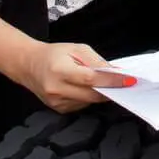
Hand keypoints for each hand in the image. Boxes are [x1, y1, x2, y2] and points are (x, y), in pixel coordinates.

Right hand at [15, 41, 133, 111]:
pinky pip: (81, 105)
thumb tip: (116, 72)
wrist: (29, 65)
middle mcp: (56, 89)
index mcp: (60, 70)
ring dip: (99, 93)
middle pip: (91, 94)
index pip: (91, 79)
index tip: (128, 80)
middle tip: (124, 83)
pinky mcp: (58, 109)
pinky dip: (88, 97)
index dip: (111, 81)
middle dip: (110, 89)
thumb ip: (97, 61)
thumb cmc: (55, 54)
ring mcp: (56, 102)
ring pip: (88, 101)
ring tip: (102, 82)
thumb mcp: (77, 49)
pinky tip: (84, 88)